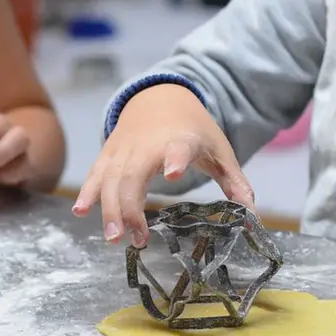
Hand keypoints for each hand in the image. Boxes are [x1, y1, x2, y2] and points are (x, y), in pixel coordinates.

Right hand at [72, 84, 254, 247]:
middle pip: (133, 175)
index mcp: (181, 140)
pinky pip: (96, 173)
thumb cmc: (194, 129)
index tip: (173, 173)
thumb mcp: (220, 151)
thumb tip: (253, 216)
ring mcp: (124, 148)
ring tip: (114, 239)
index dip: (175, 158)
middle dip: (130, 207)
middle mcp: (148, 144)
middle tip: (136, 239)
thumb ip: (235, 183)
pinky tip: (81, 212)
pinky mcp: (109, 153)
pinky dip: (88, 192)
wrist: (161, 96)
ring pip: (110, 179)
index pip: (178, 148)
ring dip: (109, 209)